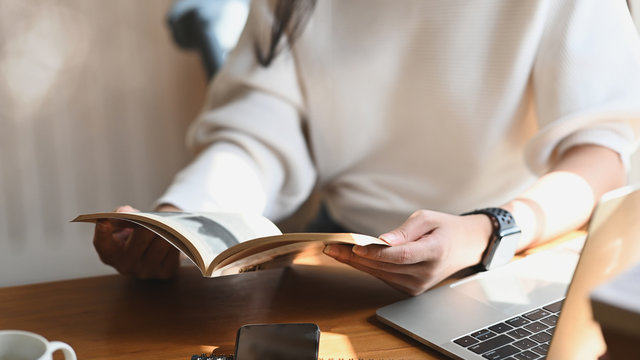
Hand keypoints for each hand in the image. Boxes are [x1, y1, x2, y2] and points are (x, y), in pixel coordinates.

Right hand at [93, 204, 180, 278]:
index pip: (103, 245)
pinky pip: (174, 252)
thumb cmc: (135, 231)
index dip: (102, 233)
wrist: (155, 245)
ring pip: (160, 245)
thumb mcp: (124, 222)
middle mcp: (125, 266)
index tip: (104, 221)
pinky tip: (177, 234)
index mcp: (110, 254)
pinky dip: (176, 240)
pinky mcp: (165, 272)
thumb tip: (125, 211)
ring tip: (169, 224)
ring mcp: (146, 272)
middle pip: (140, 239)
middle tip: (155, 218)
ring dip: (166, 232)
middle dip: (149, 225)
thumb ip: (121, 214)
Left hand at [323, 210, 491, 294]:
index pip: (400, 255)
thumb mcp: (427, 218)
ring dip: (356, 263)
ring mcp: (419, 285)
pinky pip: (384, 277)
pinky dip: (367, 267)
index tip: (354, 246)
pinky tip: (351, 258)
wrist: (464, 247)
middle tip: (331, 248)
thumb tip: (383, 240)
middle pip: (385, 267)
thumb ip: (405, 230)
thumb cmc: (444, 228)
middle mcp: (426, 273)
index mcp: (434, 252)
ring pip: (381, 274)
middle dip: (355, 257)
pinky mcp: (412, 289)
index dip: (376, 252)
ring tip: (334, 251)